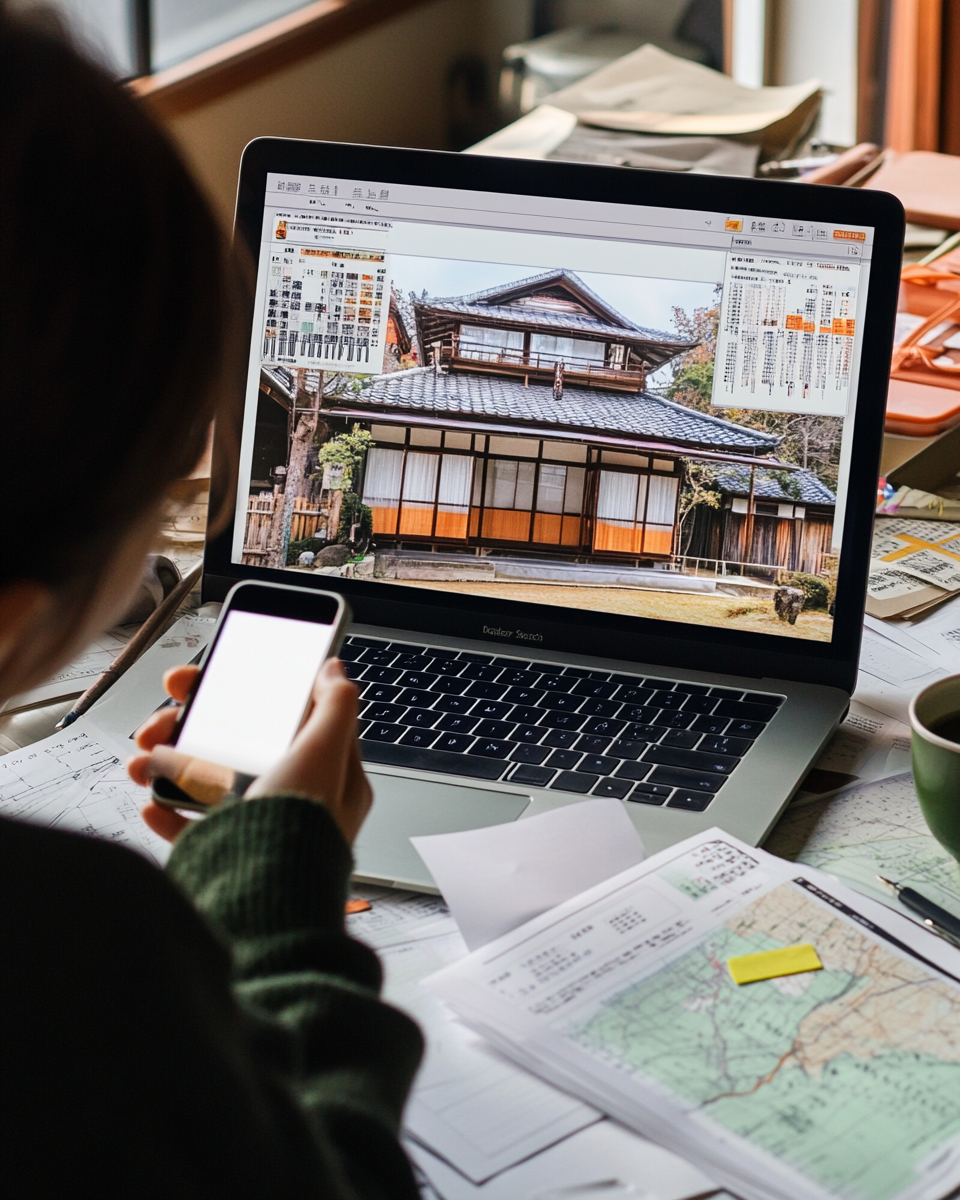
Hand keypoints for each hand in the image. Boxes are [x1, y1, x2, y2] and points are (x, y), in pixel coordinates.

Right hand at [129, 659, 371, 845]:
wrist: (265, 907)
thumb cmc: (300, 830)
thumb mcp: (325, 753)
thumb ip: (335, 706)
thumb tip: (334, 669)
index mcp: (329, 773)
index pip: (286, 716)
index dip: (246, 692)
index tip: (202, 680)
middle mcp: (296, 797)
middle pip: (239, 746)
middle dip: (190, 728)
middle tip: (157, 724)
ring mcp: (261, 827)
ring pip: (209, 782)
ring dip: (169, 765)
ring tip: (142, 765)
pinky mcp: (229, 856)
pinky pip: (192, 827)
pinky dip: (168, 812)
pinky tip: (153, 805)